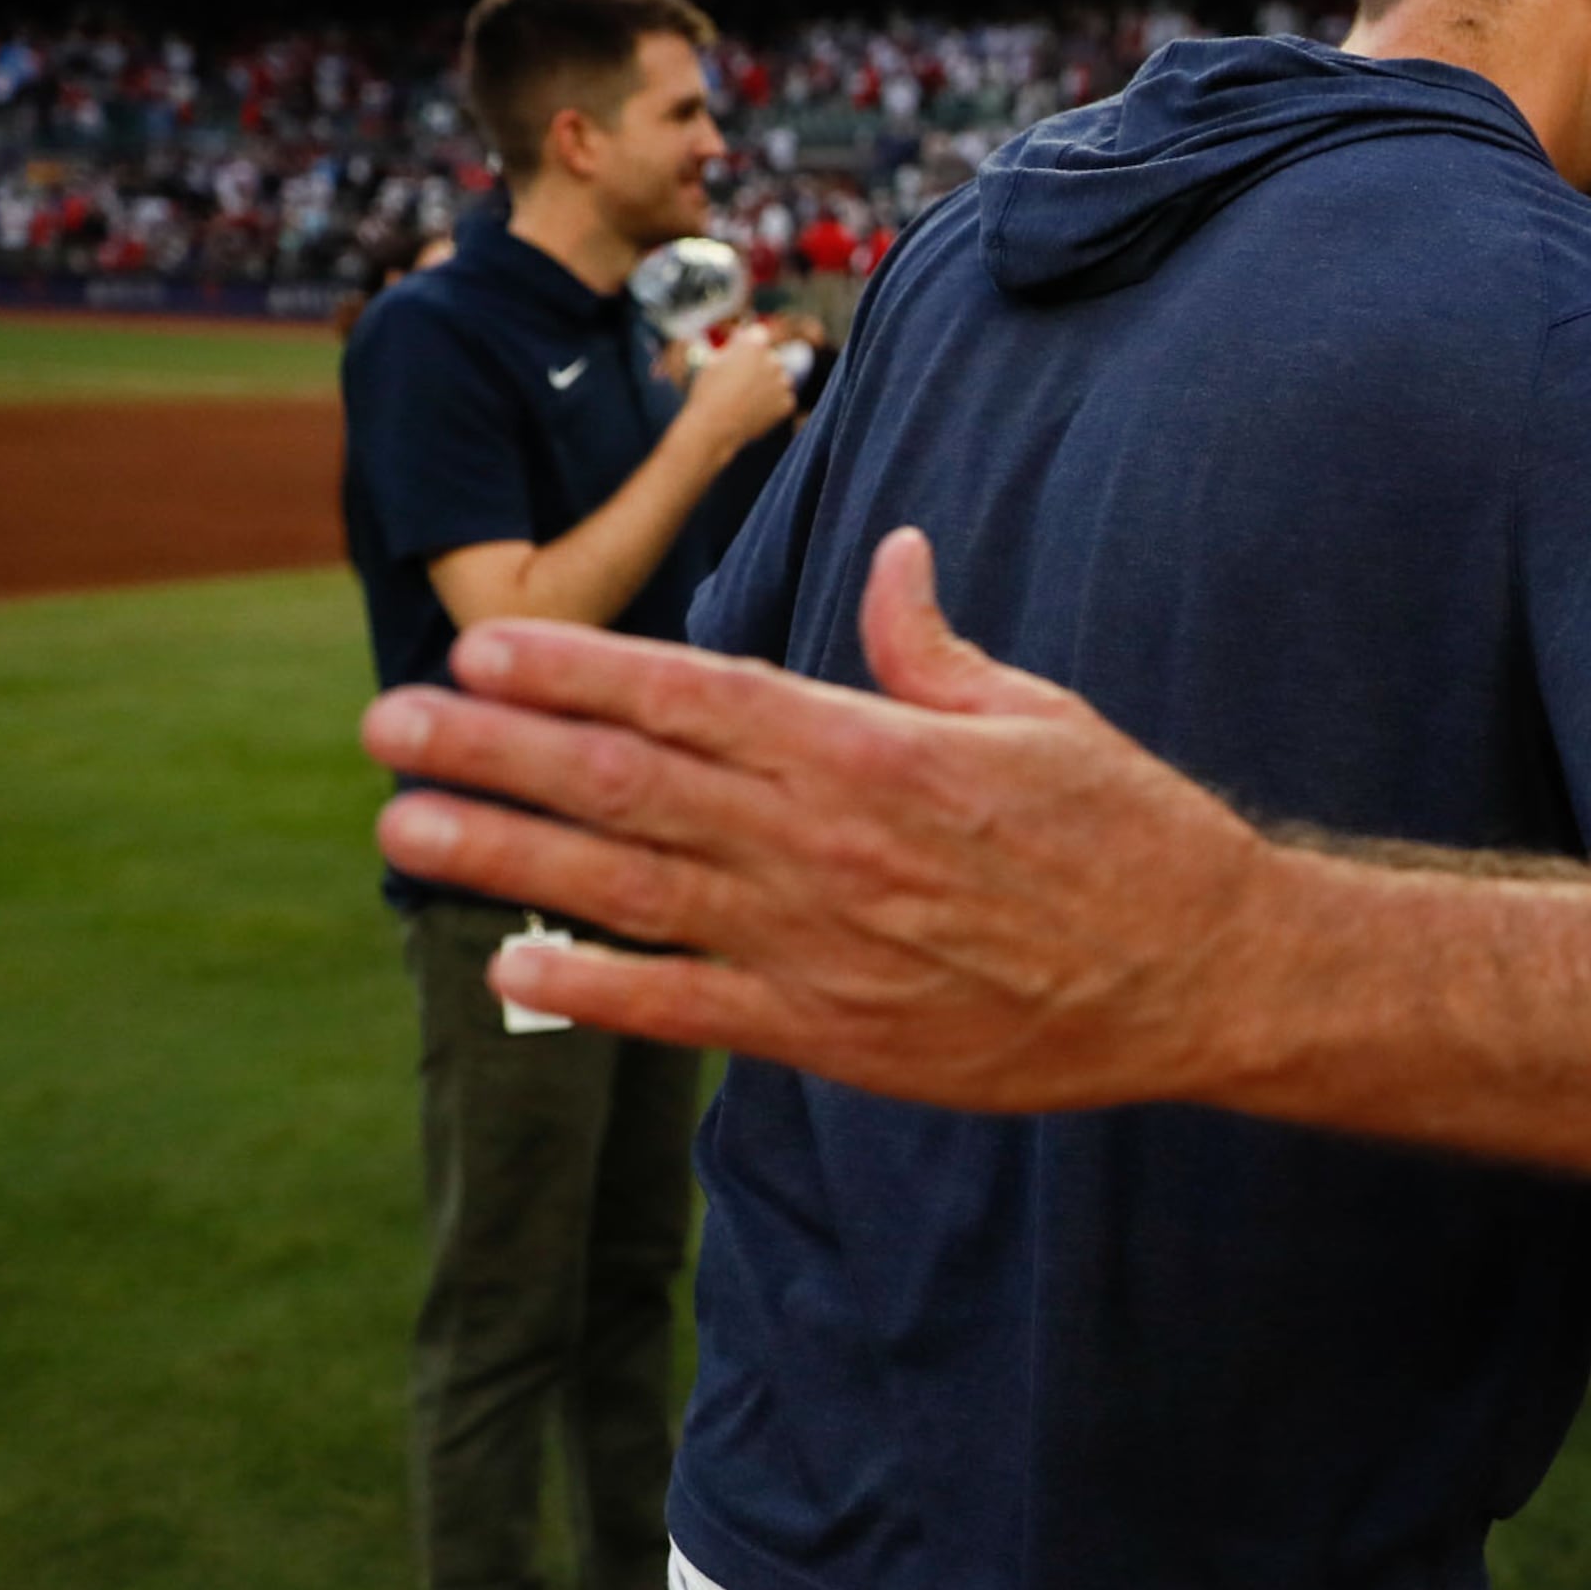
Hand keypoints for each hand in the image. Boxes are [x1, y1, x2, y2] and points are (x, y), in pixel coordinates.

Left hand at [361, 528, 1276, 1105]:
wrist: (1201, 974)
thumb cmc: (1128, 832)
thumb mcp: (1037, 713)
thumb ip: (931, 648)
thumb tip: (889, 557)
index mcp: (869, 748)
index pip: (690, 694)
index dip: (575, 671)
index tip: (484, 649)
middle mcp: (824, 841)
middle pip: (626, 784)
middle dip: (496, 748)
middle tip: (388, 724)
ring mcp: (818, 943)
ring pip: (628, 888)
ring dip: (506, 854)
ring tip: (405, 826)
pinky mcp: (831, 1032)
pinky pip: (684, 1008)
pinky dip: (589, 988)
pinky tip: (507, 963)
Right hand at [680, 320, 799, 449]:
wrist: (713, 427)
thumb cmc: (708, 392)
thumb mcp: (713, 360)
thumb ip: (733, 347)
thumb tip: (741, 337)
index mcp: (754, 344)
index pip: (759, 336)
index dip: (749, 346)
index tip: (741, 355)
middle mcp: (773, 359)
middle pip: (769, 358)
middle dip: (758, 367)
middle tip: (739, 383)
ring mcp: (782, 382)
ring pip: (777, 379)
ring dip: (767, 385)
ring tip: (744, 399)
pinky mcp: (787, 402)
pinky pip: (781, 399)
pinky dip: (771, 404)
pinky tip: (752, 410)